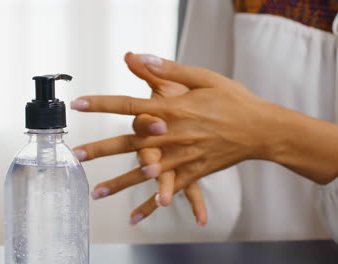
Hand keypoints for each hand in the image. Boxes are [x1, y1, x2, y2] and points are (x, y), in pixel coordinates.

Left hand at [72, 53, 273, 224]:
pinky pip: (169, 191)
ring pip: (144, 173)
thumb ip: (168, 69)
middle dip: (101, 149)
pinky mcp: (193, 173)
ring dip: (118, 182)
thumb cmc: (233, 100)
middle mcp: (173, 136)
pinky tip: (135, 216)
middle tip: (77, 155)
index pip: (129, 105)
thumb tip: (137, 56)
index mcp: (173, 110)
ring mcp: (182, 158)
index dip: (102, 104)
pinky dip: (151, 204)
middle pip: (130, 143)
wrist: (262, 128)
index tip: (79, 104)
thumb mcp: (203, 77)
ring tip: (94, 192)